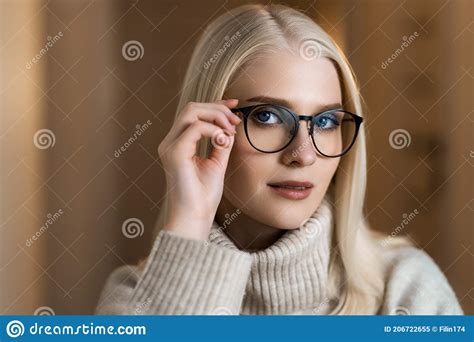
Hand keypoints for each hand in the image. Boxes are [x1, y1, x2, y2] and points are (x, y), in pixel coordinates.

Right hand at [157, 99, 240, 239]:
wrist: (195, 216)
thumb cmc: (203, 195)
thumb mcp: (217, 163)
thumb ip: (221, 144)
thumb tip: (229, 129)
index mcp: (178, 144)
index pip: (193, 114)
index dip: (214, 105)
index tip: (235, 105)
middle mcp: (170, 142)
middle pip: (191, 108)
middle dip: (217, 108)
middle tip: (236, 120)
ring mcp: (170, 146)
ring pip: (191, 112)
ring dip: (216, 115)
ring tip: (231, 129)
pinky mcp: (175, 153)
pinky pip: (195, 128)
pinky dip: (213, 129)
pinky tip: (223, 140)